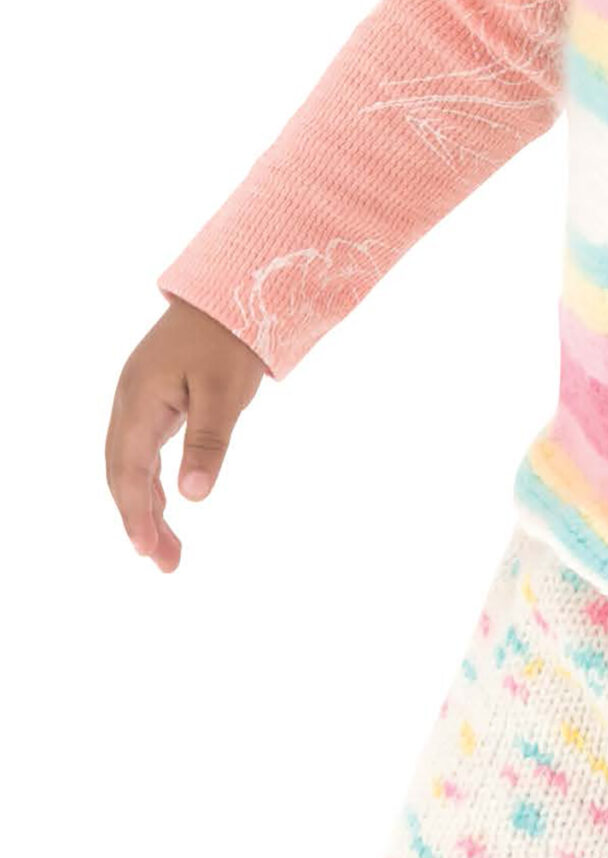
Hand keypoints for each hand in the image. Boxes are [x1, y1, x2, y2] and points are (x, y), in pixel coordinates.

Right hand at [105, 297, 266, 571]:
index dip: (135, 513)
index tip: (146, 551)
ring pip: (132, 465)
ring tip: (168, 551)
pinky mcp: (156, 400)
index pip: (129, 470)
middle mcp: (130, 403)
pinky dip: (152, 483)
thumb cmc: (230, 339)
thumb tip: (194, 497)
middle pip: (123, 474)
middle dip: (140, 520)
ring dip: (147, 507)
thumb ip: (209, 443)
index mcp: (139, 401)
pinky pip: (144, 451)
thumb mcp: (224, 393)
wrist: (233, 292)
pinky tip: (166, 506)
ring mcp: (140, 401)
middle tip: (164, 564)